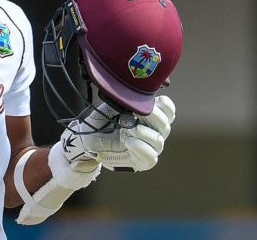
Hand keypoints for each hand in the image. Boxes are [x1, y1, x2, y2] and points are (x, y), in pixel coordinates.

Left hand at [59, 96, 175, 171]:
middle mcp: (154, 133)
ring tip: (128, 128)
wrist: (88, 142)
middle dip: (152, 116)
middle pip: (165, 124)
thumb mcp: (109, 109)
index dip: (165, 105)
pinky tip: (128, 141)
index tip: (155, 100)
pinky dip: (141, 147)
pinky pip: (151, 157)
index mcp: (150, 118)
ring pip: (158, 140)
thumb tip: (130, 95)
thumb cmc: (101, 124)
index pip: (168, 112)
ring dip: (143, 132)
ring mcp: (150, 148)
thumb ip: (122, 102)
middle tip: (136, 112)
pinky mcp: (143, 162)